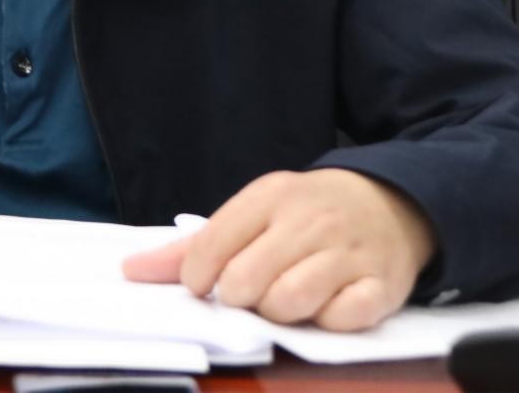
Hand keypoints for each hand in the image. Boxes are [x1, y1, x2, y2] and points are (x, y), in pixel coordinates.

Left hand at [121, 169, 436, 330]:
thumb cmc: (304, 213)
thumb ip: (193, 247)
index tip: (206, 286)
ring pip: (289, 303)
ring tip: (287, 297)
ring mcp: (347, 253)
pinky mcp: (381, 285)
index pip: (211, 246)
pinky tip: (328, 304)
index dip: (199, 278)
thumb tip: (129, 271)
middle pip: (246, 282)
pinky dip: (328, 321)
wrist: (389, 201)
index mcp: (268, 197)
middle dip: (241, 298)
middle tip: (254, 291)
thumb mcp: (252, 212)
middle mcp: (307, 221)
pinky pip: (341, 320)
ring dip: (280, 312)